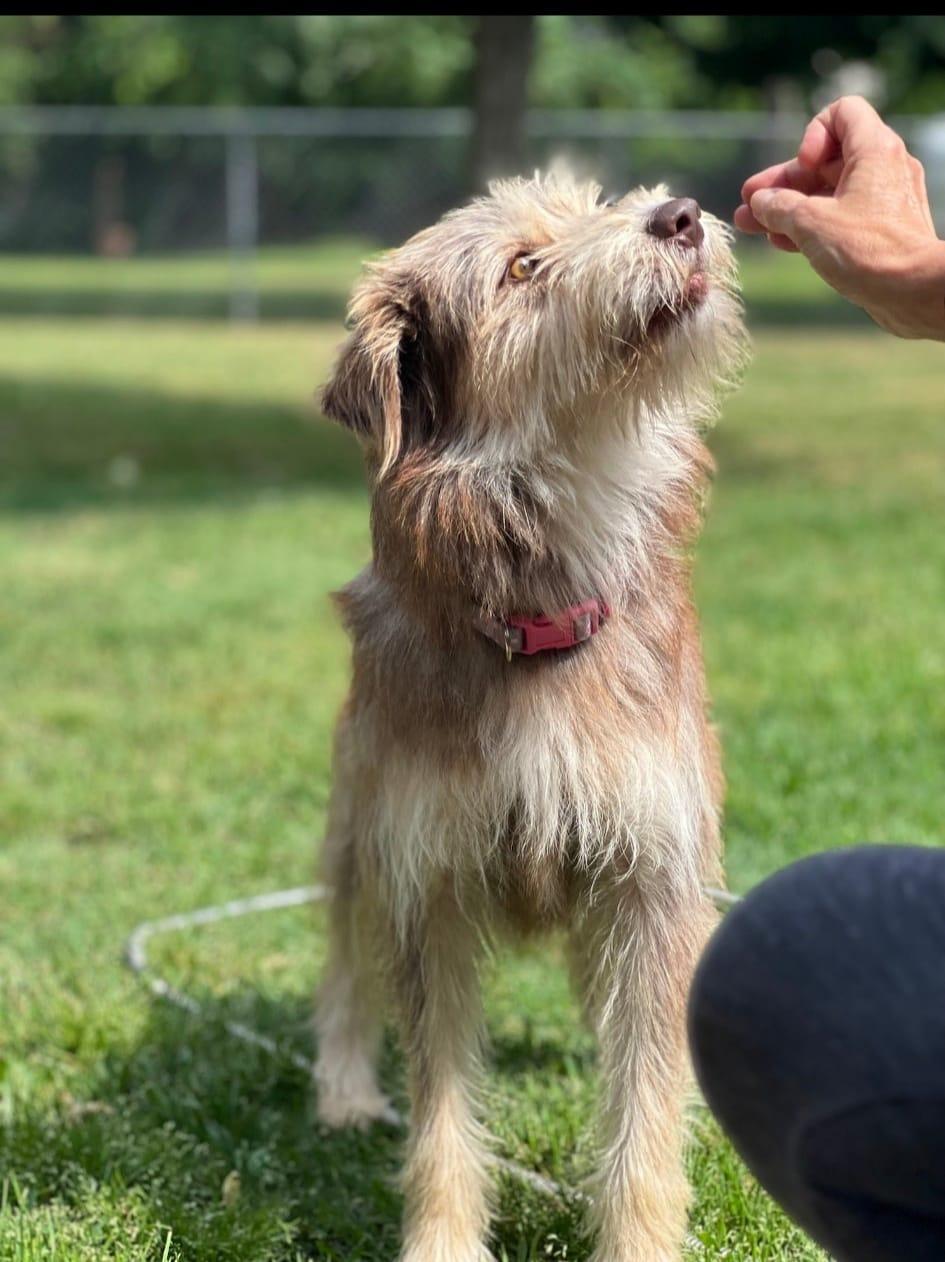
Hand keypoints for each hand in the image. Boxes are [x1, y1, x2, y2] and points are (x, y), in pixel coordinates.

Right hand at [735, 96, 944, 339]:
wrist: (913, 291)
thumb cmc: (868, 251)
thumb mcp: (811, 223)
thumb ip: (779, 207)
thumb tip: (760, 203)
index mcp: (874, 150)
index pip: (841, 113)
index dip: (812, 135)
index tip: (803, 166)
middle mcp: (882, 168)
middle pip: (825, 161)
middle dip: (783, 183)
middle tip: (749, 204)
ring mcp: (882, 201)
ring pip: (828, 193)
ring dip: (789, 208)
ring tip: (752, 226)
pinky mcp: (880, 231)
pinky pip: (839, 217)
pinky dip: (811, 225)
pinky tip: (781, 242)